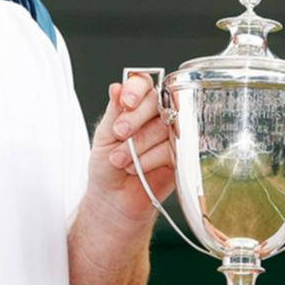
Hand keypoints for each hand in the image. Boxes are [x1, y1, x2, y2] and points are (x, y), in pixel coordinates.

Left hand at [84, 73, 176, 221]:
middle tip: (119, 133)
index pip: (143, 84)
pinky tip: (138, 169)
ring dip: (138, 145)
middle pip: (157, 101)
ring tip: (121, 161)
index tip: (126, 103)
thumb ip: (114, 111)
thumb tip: (117, 87)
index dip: (136, 90)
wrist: (114, 200)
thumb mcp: (104, 136)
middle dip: (135, 119)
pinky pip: (170, 149)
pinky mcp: (181, 155)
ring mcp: (171, 135)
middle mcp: (157, 116)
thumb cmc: (107, 167)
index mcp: (137, 106)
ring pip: (163, 126)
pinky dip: (150, 159)